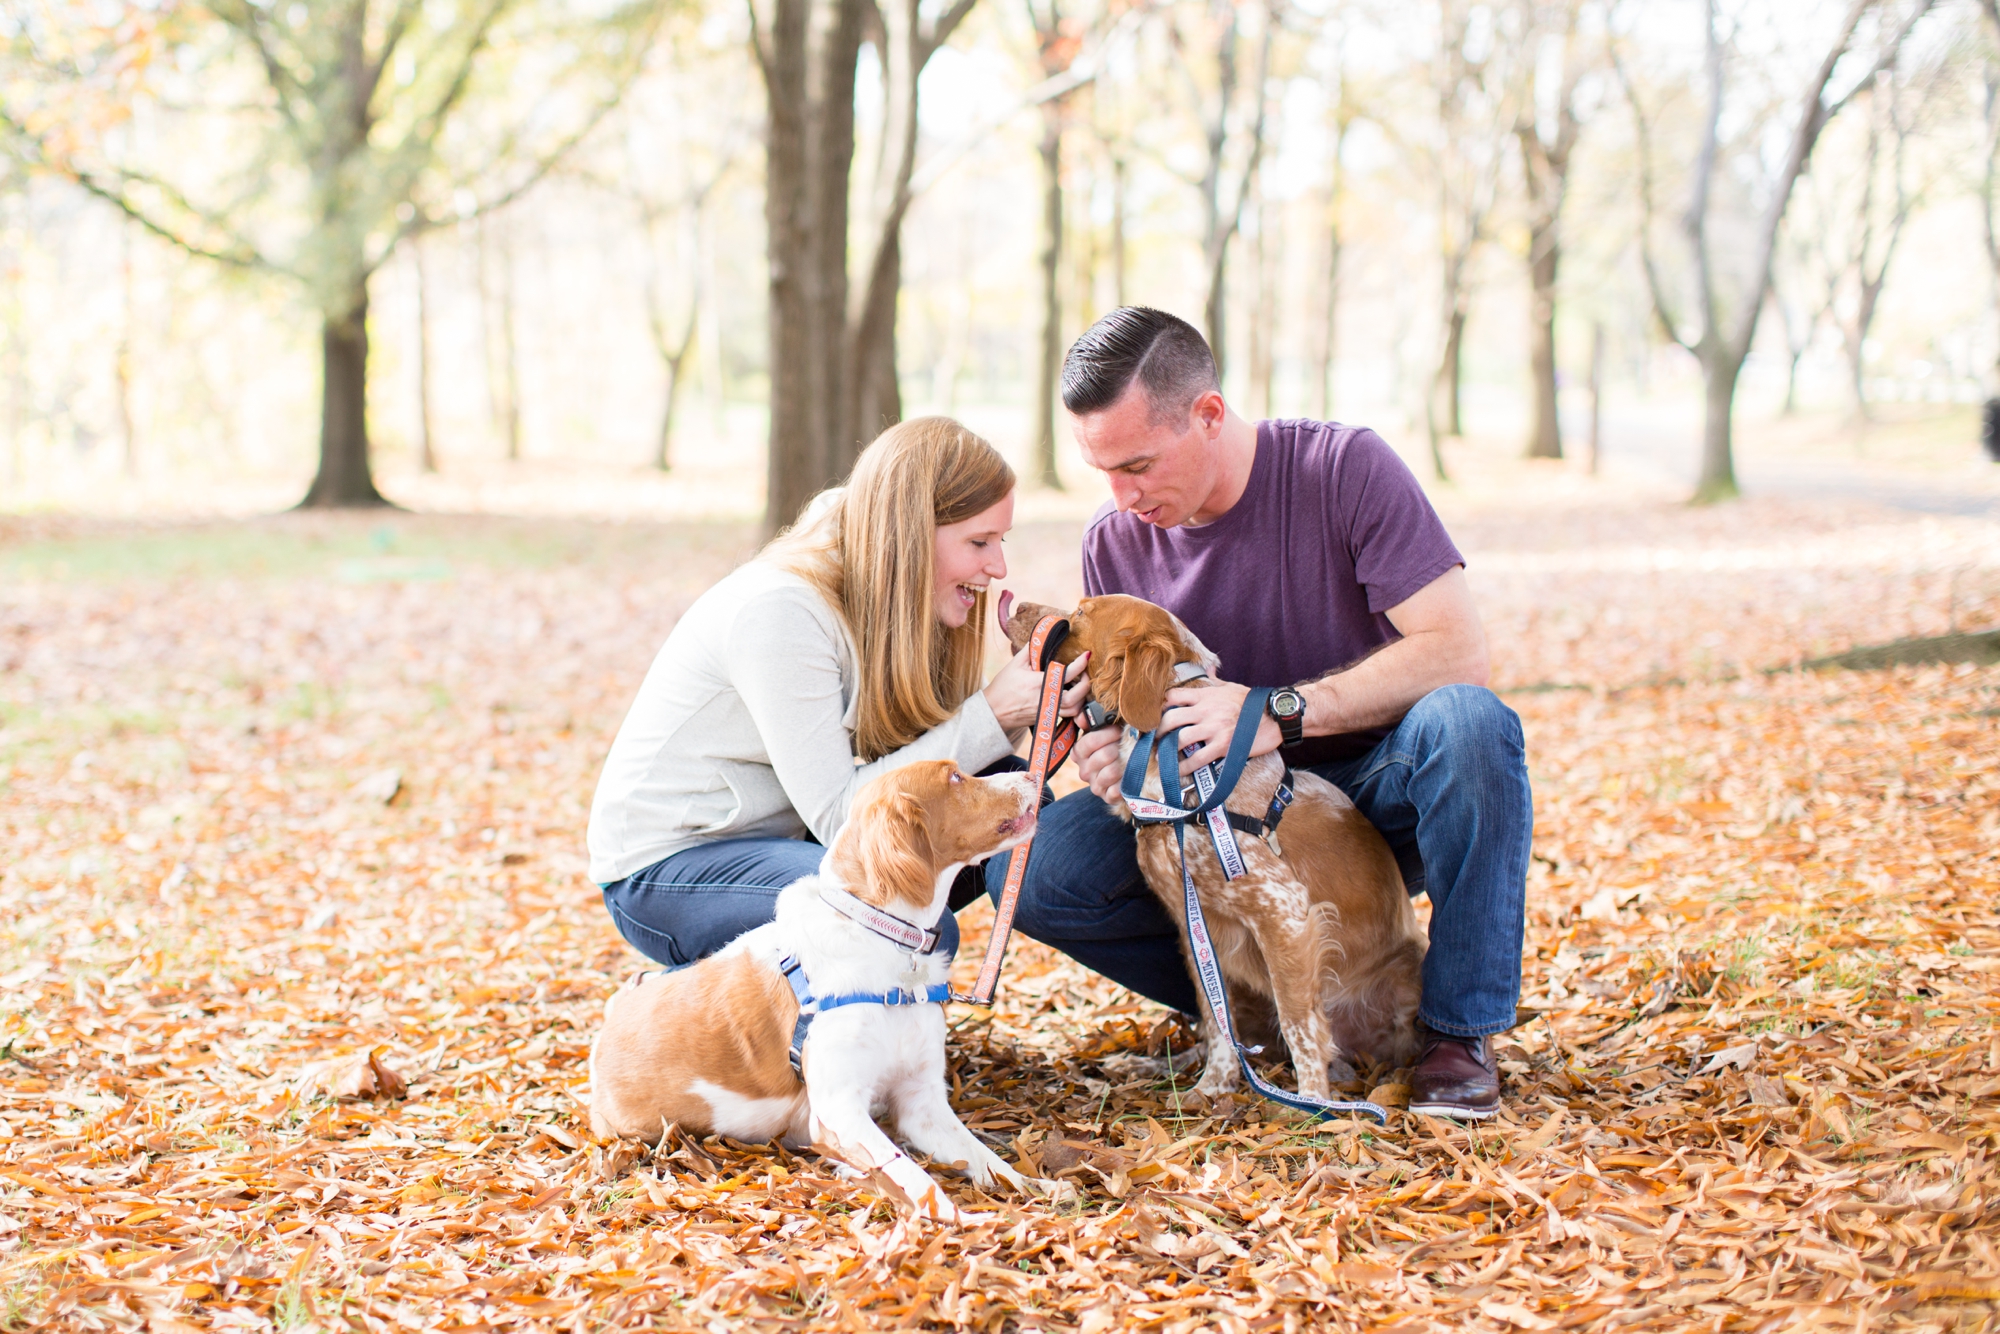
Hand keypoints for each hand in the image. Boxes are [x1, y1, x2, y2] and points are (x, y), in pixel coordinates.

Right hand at [983, 649, 1089, 732]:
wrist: (995, 711)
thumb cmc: (1003, 688)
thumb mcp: (1015, 664)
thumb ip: (1031, 650)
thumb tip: (1042, 636)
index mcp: (1039, 683)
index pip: (1066, 673)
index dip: (1080, 664)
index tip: (1086, 655)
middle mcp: (1046, 699)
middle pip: (1076, 696)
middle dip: (1085, 683)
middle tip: (1085, 672)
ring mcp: (1048, 711)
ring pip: (1075, 709)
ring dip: (1081, 697)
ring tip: (1079, 685)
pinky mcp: (1047, 718)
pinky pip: (1069, 716)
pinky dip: (1075, 707)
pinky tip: (1073, 697)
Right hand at [1075, 724, 1124, 802]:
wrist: (1124, 771)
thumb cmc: (1114, 746)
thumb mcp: (1103, 731)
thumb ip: (1093, 722)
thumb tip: (1081, 718)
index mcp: (1079, 753)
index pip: (1089, 742)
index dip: (1106, 734)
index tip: (1118, 730)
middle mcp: (1084, 770)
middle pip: (1102, 756)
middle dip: (1118, 748)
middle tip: (1128, 744)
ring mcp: (1095, 785)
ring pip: (1110, 773)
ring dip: (1124, 764)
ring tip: (1131, 758)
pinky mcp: (1107, 797)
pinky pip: (1116, 791)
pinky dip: (1126, 782)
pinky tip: (1131, 775)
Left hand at [1158, 682, 1280, 771]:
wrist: (1276, 717)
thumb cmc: (1254, 702)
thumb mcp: (1232, 686)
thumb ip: (1216, 679)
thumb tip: (1209, 667)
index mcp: (1206, 695)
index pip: (1172, 696)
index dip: (1159, 706)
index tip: (1154, 715)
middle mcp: (1207, 710)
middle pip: (1170, 718)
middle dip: (1158, 731)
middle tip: (1154, 739)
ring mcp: (1214, 729)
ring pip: (1180, 739)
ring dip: (1167, 750)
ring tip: (1162, 756)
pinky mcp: (1223, 746)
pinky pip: (1197, 758)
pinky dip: (1184, 767)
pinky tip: (1178, 771)